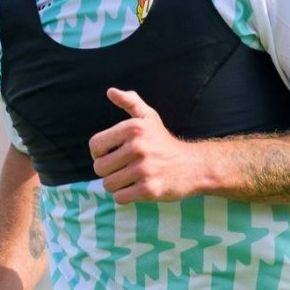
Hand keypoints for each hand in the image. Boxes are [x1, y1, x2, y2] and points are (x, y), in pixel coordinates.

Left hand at [88, 87, 202, 203]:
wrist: (194, 166)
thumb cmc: (164, 142)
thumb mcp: (149, 117)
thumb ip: (130, 102)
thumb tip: (110, 91)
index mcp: (133, 128)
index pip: (95, 145)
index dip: (100, 153)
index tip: (113, 154)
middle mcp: (138, 147)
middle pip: (99, 168)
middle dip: (109, 171)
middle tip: (124, 169)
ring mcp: (144, 169)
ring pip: (109, 184)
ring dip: (117, 185)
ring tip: (131, 178)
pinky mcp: (149, 190)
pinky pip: (120, 197)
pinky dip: (125, 196)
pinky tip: (137, 188)